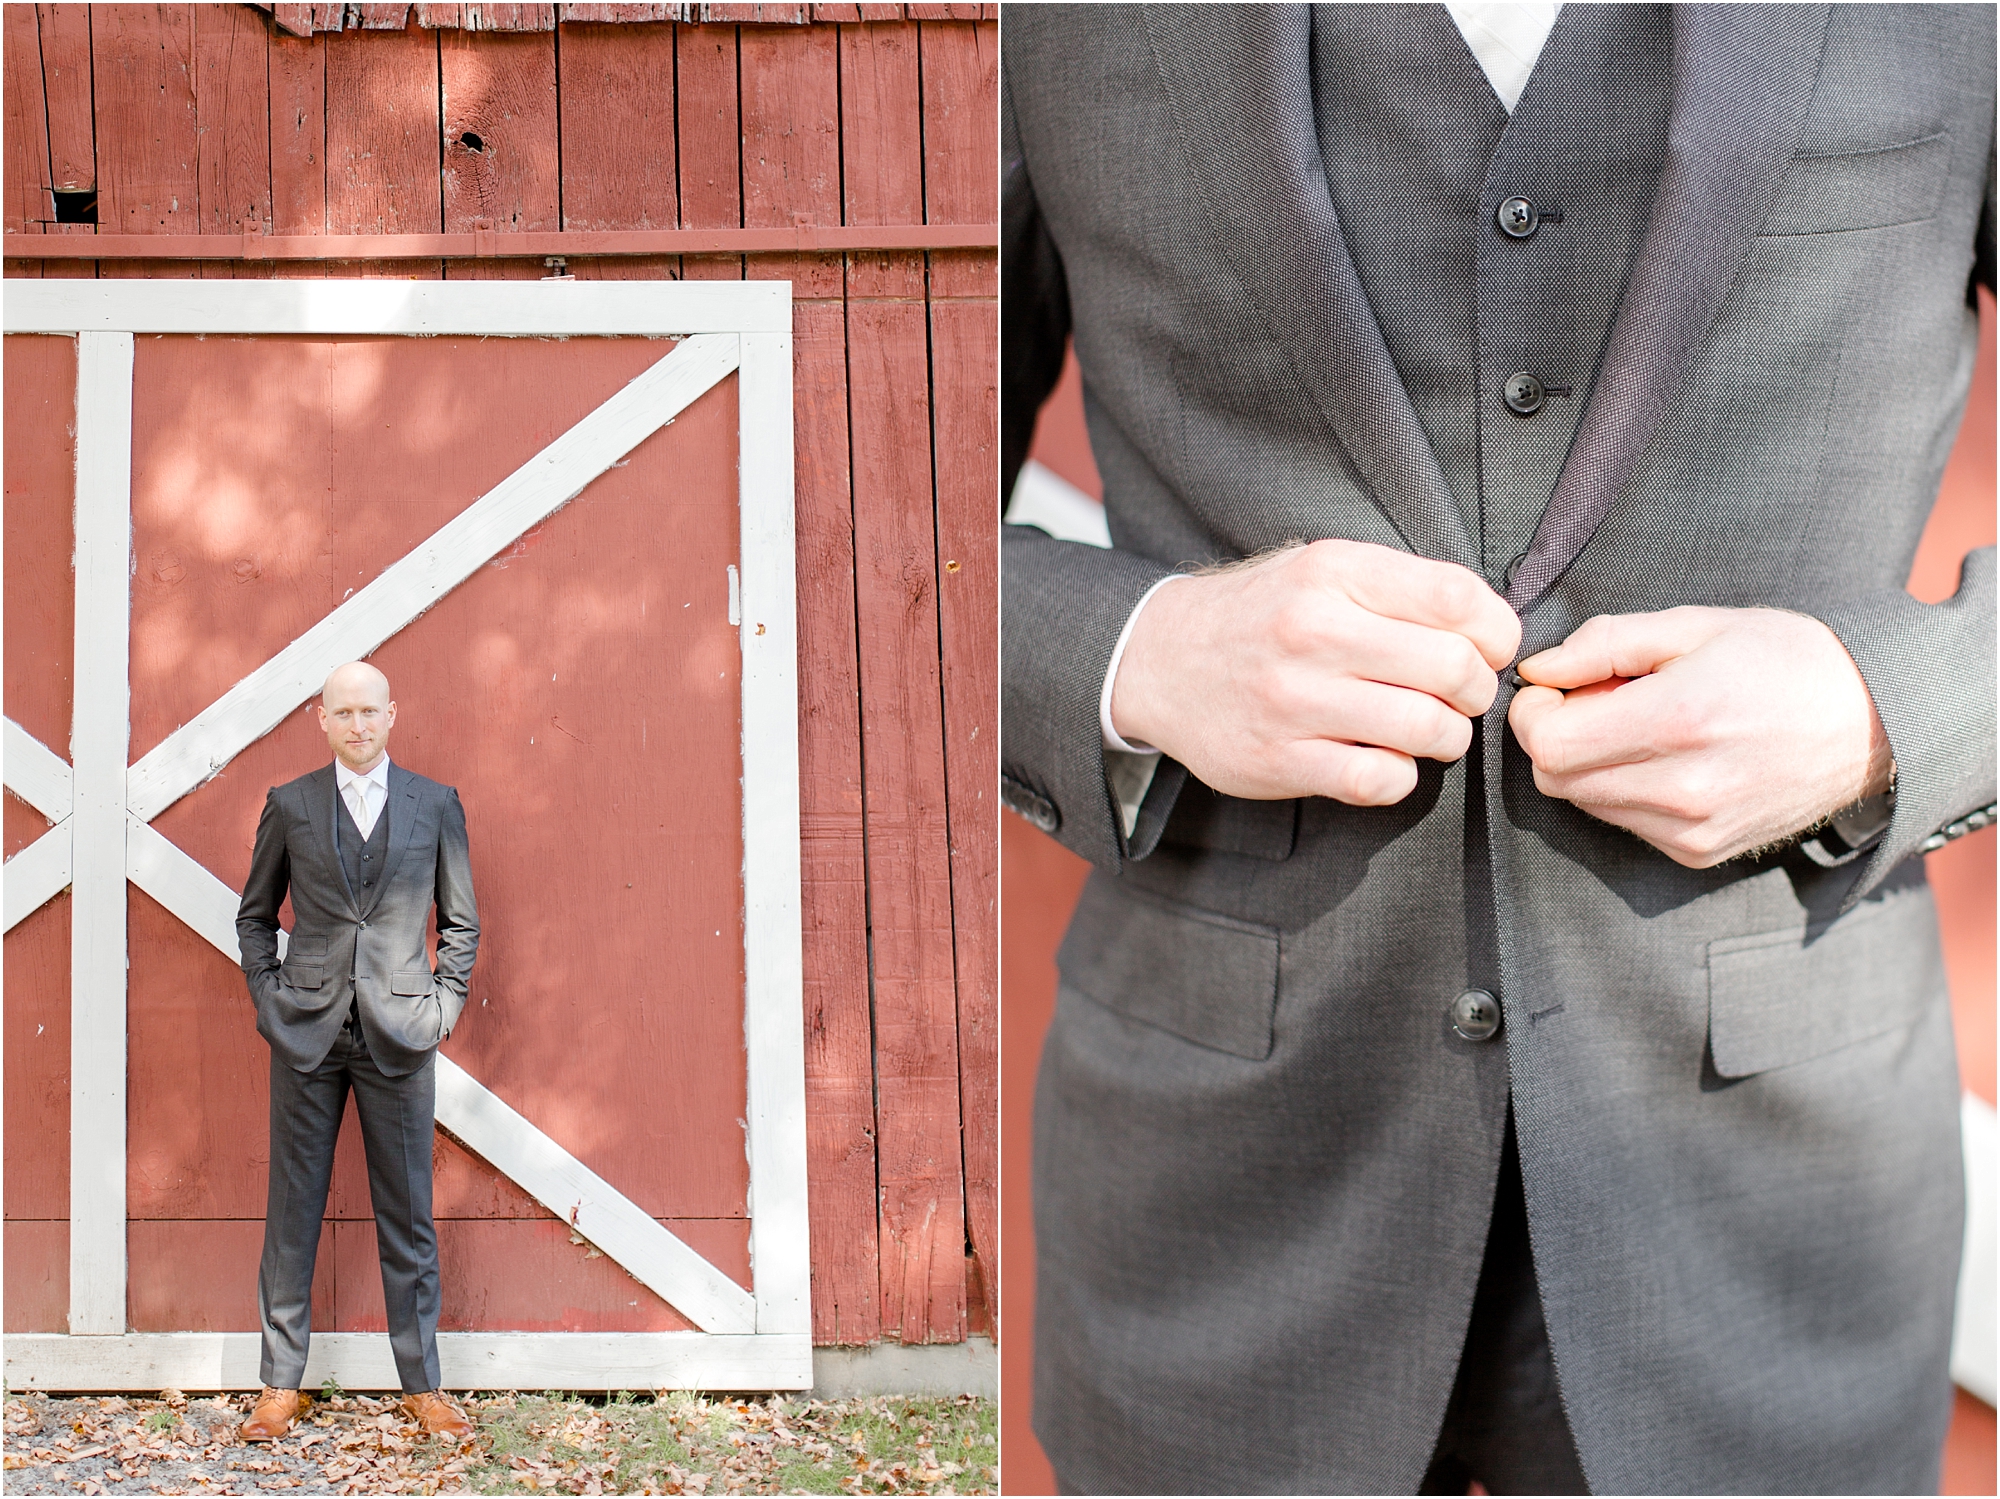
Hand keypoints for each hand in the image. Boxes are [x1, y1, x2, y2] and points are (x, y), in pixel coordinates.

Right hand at [1110, 540, 1521, 804]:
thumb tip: (1496, 631)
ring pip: (1426, 729)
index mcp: (1332, 573)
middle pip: (1454, 668)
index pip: (1458, 600)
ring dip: (1447, 738)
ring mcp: (1292, 700)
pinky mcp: (1278, 760)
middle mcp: (1311, 631)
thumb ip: (1402, 588)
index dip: (1497, 633)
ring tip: (1429, 730)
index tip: (1489, 648)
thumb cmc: (1263, 614)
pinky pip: (1379, 781)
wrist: (1161, 660)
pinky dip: (1400, 777)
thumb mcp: (1322, 570)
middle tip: (1461, 695)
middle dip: (1477, 691)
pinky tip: (1384, 759)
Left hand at [1508, 606, 1893, 866]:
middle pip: (1555, 779)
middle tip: (1600, 699)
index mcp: (1678, 721)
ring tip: (1641, 724)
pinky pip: (1622, 822)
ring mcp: (1691, 829)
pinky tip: (1665, 757)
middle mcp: (1683, 787)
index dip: (1534, 712)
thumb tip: (1536, 670)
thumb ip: (1604, 644)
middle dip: (1556, 735)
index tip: (1556, 686)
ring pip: (1583, 803)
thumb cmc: (1785, 659)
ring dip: (1588, 763)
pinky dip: (1621, 790)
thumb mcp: (1695, 624)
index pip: (1548, 744)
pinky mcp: (1698, 852)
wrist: (1874, 722)